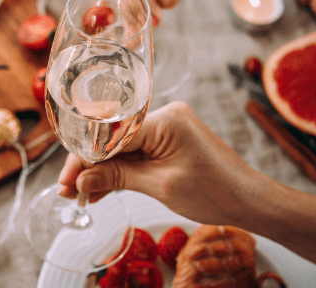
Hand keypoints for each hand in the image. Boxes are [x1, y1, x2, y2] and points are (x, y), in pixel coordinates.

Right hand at [58, 102, 270, 226]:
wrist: (249, 200)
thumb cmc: (214, 192)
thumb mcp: (159, 186)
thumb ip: (117, 178)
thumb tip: (80, 181)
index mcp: (164, 119)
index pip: (110, 135)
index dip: (84, 159)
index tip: (66, 181)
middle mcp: (164, 115)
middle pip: (112, 139)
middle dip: (88, 165)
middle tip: (67, 190)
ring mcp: (166, 127)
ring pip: (120, 147)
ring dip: (101, 170)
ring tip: (78, 194)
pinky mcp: (168, 140)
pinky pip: (135, 152)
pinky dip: (120, 170)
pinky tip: (100, 188)